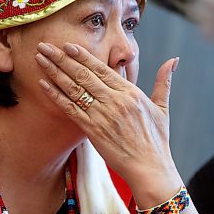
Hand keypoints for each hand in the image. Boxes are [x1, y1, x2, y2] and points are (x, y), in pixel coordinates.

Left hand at [35, 42, 182, 206]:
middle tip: (45, 45)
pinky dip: (56, 95)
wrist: (150, 168)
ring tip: (40, 59)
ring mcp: (102, 115)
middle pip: (84, 74)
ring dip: (55, 72)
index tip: (69, 45)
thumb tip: (173, 60)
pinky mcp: (92, 130)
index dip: (83, 56)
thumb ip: (164, 82)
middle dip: (62, 58)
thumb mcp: (162, 107)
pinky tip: (44, 84)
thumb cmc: (157, 140)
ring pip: (74, 88)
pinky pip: (70, 109)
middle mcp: (115, 101)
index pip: (102, 69)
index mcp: (130, 93)